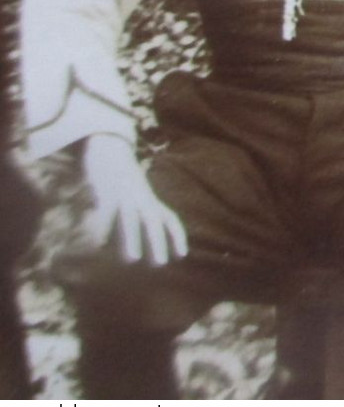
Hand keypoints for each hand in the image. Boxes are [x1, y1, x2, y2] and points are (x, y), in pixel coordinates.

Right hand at [82, 134, 187, 264]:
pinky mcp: (106, 188)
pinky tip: (98, 243)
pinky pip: (105, 211)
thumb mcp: (134, 191)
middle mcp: (140, 196)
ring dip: (132, 238)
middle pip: (153, 219)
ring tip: (131, 259)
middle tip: (160, 264)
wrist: (109, 142)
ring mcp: (124, 191)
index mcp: (148, 198)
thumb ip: (138, 208)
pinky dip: (102, 227)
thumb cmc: (121, 173)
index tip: (182, 255)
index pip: (169, 217)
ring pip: (130, 216)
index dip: (176, 235)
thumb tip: (135, 231)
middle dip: (158, 241)